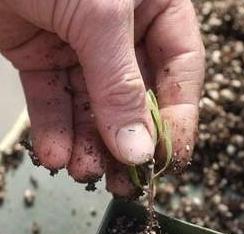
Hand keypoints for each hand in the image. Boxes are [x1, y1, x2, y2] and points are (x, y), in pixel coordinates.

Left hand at [0, 0, 203, 195]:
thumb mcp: (99, 15)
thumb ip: (120, 85)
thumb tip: (138, 150)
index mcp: (154, 6)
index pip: (180, 71)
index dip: (178, 119)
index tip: (167, 160)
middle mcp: (121, 30)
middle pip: (135, 98)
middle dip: (127, 143)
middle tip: (125, 183)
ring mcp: (80, 44)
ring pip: (93, 107)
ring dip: (88, 146)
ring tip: (83, 174)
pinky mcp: (41, 53)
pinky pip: (53, 99)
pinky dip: (53, 131)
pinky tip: (53, 155)